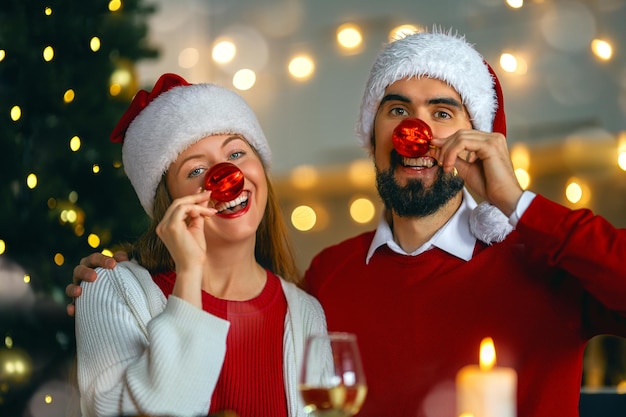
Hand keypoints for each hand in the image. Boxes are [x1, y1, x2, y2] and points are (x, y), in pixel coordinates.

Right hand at [65, 250, 128, 316]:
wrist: (115, 297)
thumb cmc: (118, 277)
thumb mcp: (122, 269)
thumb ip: (123, 262)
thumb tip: (123, 258)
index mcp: (93, 264)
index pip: (95, 258)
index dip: (102, 260)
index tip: (112, 264)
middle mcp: (82, 275)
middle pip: (79, 270)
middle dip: (85, 272)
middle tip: (93, 276)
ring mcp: (78, 289)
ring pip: (70, 287)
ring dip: (73, 289)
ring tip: (79, 291)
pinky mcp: (77, 303)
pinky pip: (71, 305)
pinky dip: (71, 307)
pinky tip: (72, 310)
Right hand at [156, 191, 215, 306]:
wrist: (192, 267)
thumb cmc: (194, 253)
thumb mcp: (196, 228)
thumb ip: (198, 214)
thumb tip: (203, 199)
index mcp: (166, 226)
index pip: (176, 207)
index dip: (190, 198)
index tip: (203, 194)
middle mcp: (162, 225)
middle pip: (177, 202)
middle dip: (194, 197)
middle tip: (208, 193)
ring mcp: (164, 225)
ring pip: (180, 203)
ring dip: (197, 203)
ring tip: (210, 206)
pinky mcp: (171, 226)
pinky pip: (184, 209)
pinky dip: (196, 208)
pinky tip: (206, 213)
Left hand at [431, 129, 522, 216]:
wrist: (504, 198)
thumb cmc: (489, 186)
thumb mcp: (467, 169)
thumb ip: (455, 158)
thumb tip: (437, 151)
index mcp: (489, 141)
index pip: (463, 135)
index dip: (446, 142)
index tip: (433, 149)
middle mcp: (493, 137)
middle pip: (460, 133)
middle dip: (444, 146)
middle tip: (438, 162)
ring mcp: (493, 139)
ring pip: (460, 137)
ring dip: (447, 151)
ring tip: (445, 167)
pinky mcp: (490, 146)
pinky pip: (463, 143)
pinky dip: (452, 153)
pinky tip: (450, 166)